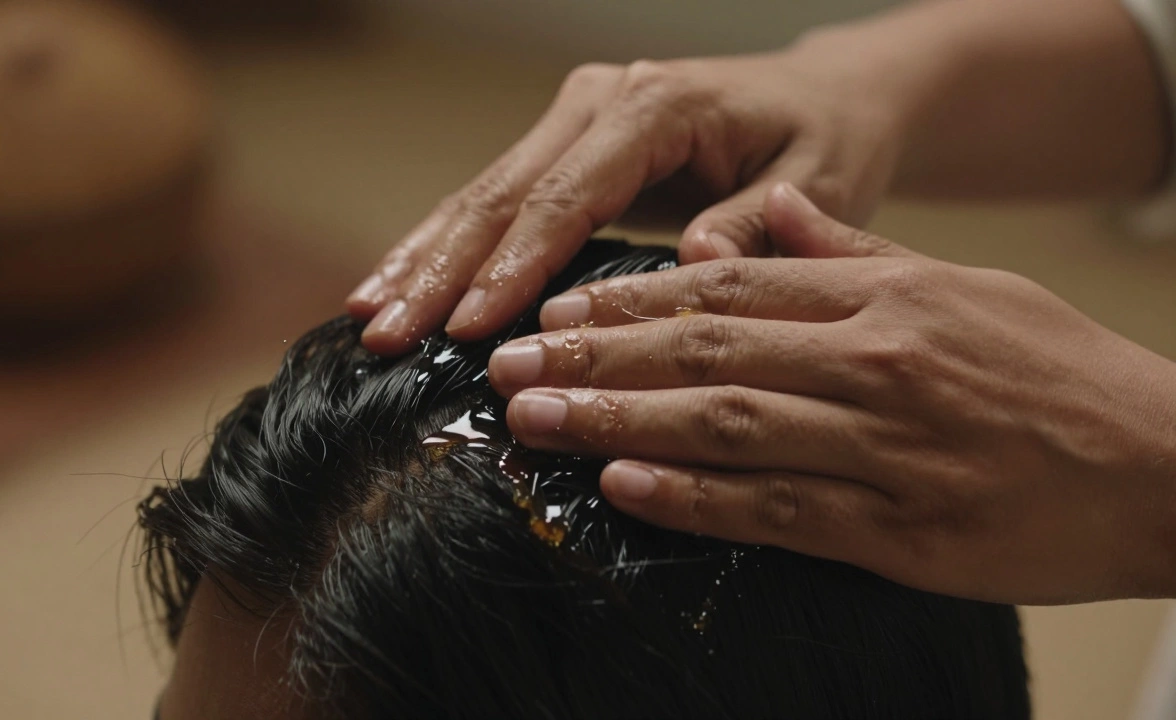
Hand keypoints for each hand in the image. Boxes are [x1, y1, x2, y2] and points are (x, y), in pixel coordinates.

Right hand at [348, 45, 908, 354]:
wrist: (823, 97)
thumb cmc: (827, 140)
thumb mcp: (820, 184)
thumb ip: (757, 226)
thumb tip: (692, 263)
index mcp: (656, 106)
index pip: (568, 195)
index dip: (514, 264)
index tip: (470, 328)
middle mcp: (600, 102)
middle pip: (502, 192)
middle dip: (438, 268)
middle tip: (381, 333)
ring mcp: (574, 118)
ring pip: (481, 193)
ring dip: (422, 256)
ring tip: (366, 315)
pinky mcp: (565, 146)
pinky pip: (496, 201)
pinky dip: (445, 247)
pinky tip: (400, 284)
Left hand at [488, 183, 1175, 604]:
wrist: (1166, 467)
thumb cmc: (1059, 372)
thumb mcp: (965, 284)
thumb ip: (857, 249)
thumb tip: (772, 212)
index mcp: (886, 296)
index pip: (731, 284)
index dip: (633, 298)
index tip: (560, 308)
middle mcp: (875, 361)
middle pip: (709, 347)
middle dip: (598, 355)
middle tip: (512, 364)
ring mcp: (885, 446)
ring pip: (727, 422)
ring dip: (619, 419)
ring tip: (537, 420)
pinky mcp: (900, 530)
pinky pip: (778, 510)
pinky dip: (695, 497)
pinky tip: (624, 484)